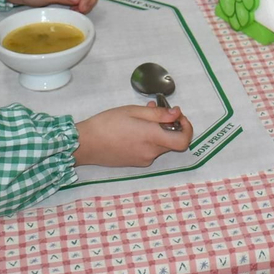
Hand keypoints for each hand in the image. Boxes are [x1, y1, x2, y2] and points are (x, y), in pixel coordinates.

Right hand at [75, 104, 192, 166]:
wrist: (85, 144)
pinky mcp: (136, 163)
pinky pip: (150, 150)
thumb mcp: (133, 111)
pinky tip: (135, 128)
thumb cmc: (107, 123)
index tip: (178, 116)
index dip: (187, 128)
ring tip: (142, 115)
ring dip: (158, 131)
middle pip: (172, 141)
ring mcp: (143, 160)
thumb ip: (158, 114)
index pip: (183, 141)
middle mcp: (151, 153)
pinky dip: (149, 138)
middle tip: (157, 109)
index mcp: (151, 138)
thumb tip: (176, 114)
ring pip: (160, 145)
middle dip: (169, 125)